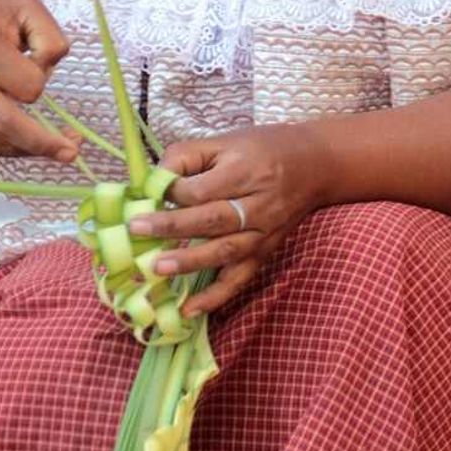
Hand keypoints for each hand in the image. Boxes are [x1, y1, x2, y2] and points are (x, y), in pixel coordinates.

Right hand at [0, 0, 78, 160]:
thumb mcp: (23, 9)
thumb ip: (50, 36)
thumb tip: (50, 71)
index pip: (28, 83)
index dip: (42, 77)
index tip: (40, 63)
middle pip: (4, 124)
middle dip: (43, 142)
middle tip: (72, 150)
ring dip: (32, 150)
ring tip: (62, 150)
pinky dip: (14, 149)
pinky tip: (34, 144)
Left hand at [127, 124, 327, 315]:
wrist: (315, 165)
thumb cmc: (262, 148)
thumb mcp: (224, 140)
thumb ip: (186, 156)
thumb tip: (152, 181)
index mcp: (244, 171)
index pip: (202, 189)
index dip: (172, 193)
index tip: (148, 195)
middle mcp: (257, 204)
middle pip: (211, 220)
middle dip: (171, 227)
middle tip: (135, 231)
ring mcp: (263, 233)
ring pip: (225, 252)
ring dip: (190, 262)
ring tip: (156, 268)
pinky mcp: (265, 252)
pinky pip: (240, 278)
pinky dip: (216, 297)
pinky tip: (189, 310)